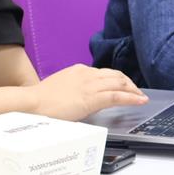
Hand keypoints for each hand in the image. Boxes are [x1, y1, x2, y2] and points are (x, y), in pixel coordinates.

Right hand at [33, 64, 147, 120]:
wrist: (32, 104)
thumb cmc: (41, 101)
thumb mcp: (61, 89)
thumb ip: (74, 90)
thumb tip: (82, 98)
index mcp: (79, 70)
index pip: (104, 73)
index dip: (117, 79)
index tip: (123, 85)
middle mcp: (87, 74)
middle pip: (115, 75)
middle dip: (128, 83)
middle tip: (136, 91)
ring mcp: (90, 85)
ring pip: (119, 84)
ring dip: (133, 90)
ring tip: (141, 97)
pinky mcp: (92, 98)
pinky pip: (117, 96)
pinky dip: (131, 97)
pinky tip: (139, 101)